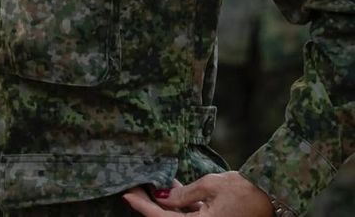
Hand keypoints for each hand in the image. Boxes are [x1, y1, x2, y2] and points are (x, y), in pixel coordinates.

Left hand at [122, 172, 273, 215]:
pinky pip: (189, 215)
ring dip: (162, 204)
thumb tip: (162, 198)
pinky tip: (170, 188)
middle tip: (134, 187)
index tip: (128, 195)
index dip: (143, 207)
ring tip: (148, 184)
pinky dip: (178, 203)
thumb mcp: (210, 185)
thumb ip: (184, 195)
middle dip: (149, 204)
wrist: (270, 197)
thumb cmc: (243, 189)